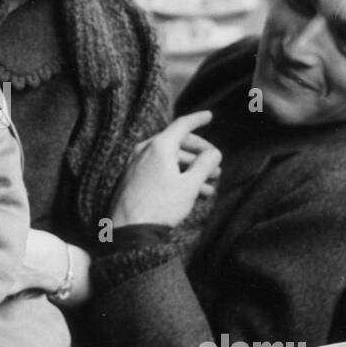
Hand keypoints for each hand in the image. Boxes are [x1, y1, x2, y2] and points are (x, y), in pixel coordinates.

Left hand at [110, 110, 221, 228]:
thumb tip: (214, 153)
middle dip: (199, 153)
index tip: (209, 116)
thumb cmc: (161, 206)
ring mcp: (136, 164)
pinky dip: (176, 175)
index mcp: (159, 146)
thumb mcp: (190, 186)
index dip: (198, 120)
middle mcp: (145, 150)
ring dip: (191, 169)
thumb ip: (205, 165)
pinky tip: (191, 192)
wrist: (129, 230)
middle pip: (177, 143)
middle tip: (216, 165)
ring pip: (169, 159)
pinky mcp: (132, 178)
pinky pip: (158, 170)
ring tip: (210, 185)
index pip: (182, 125)